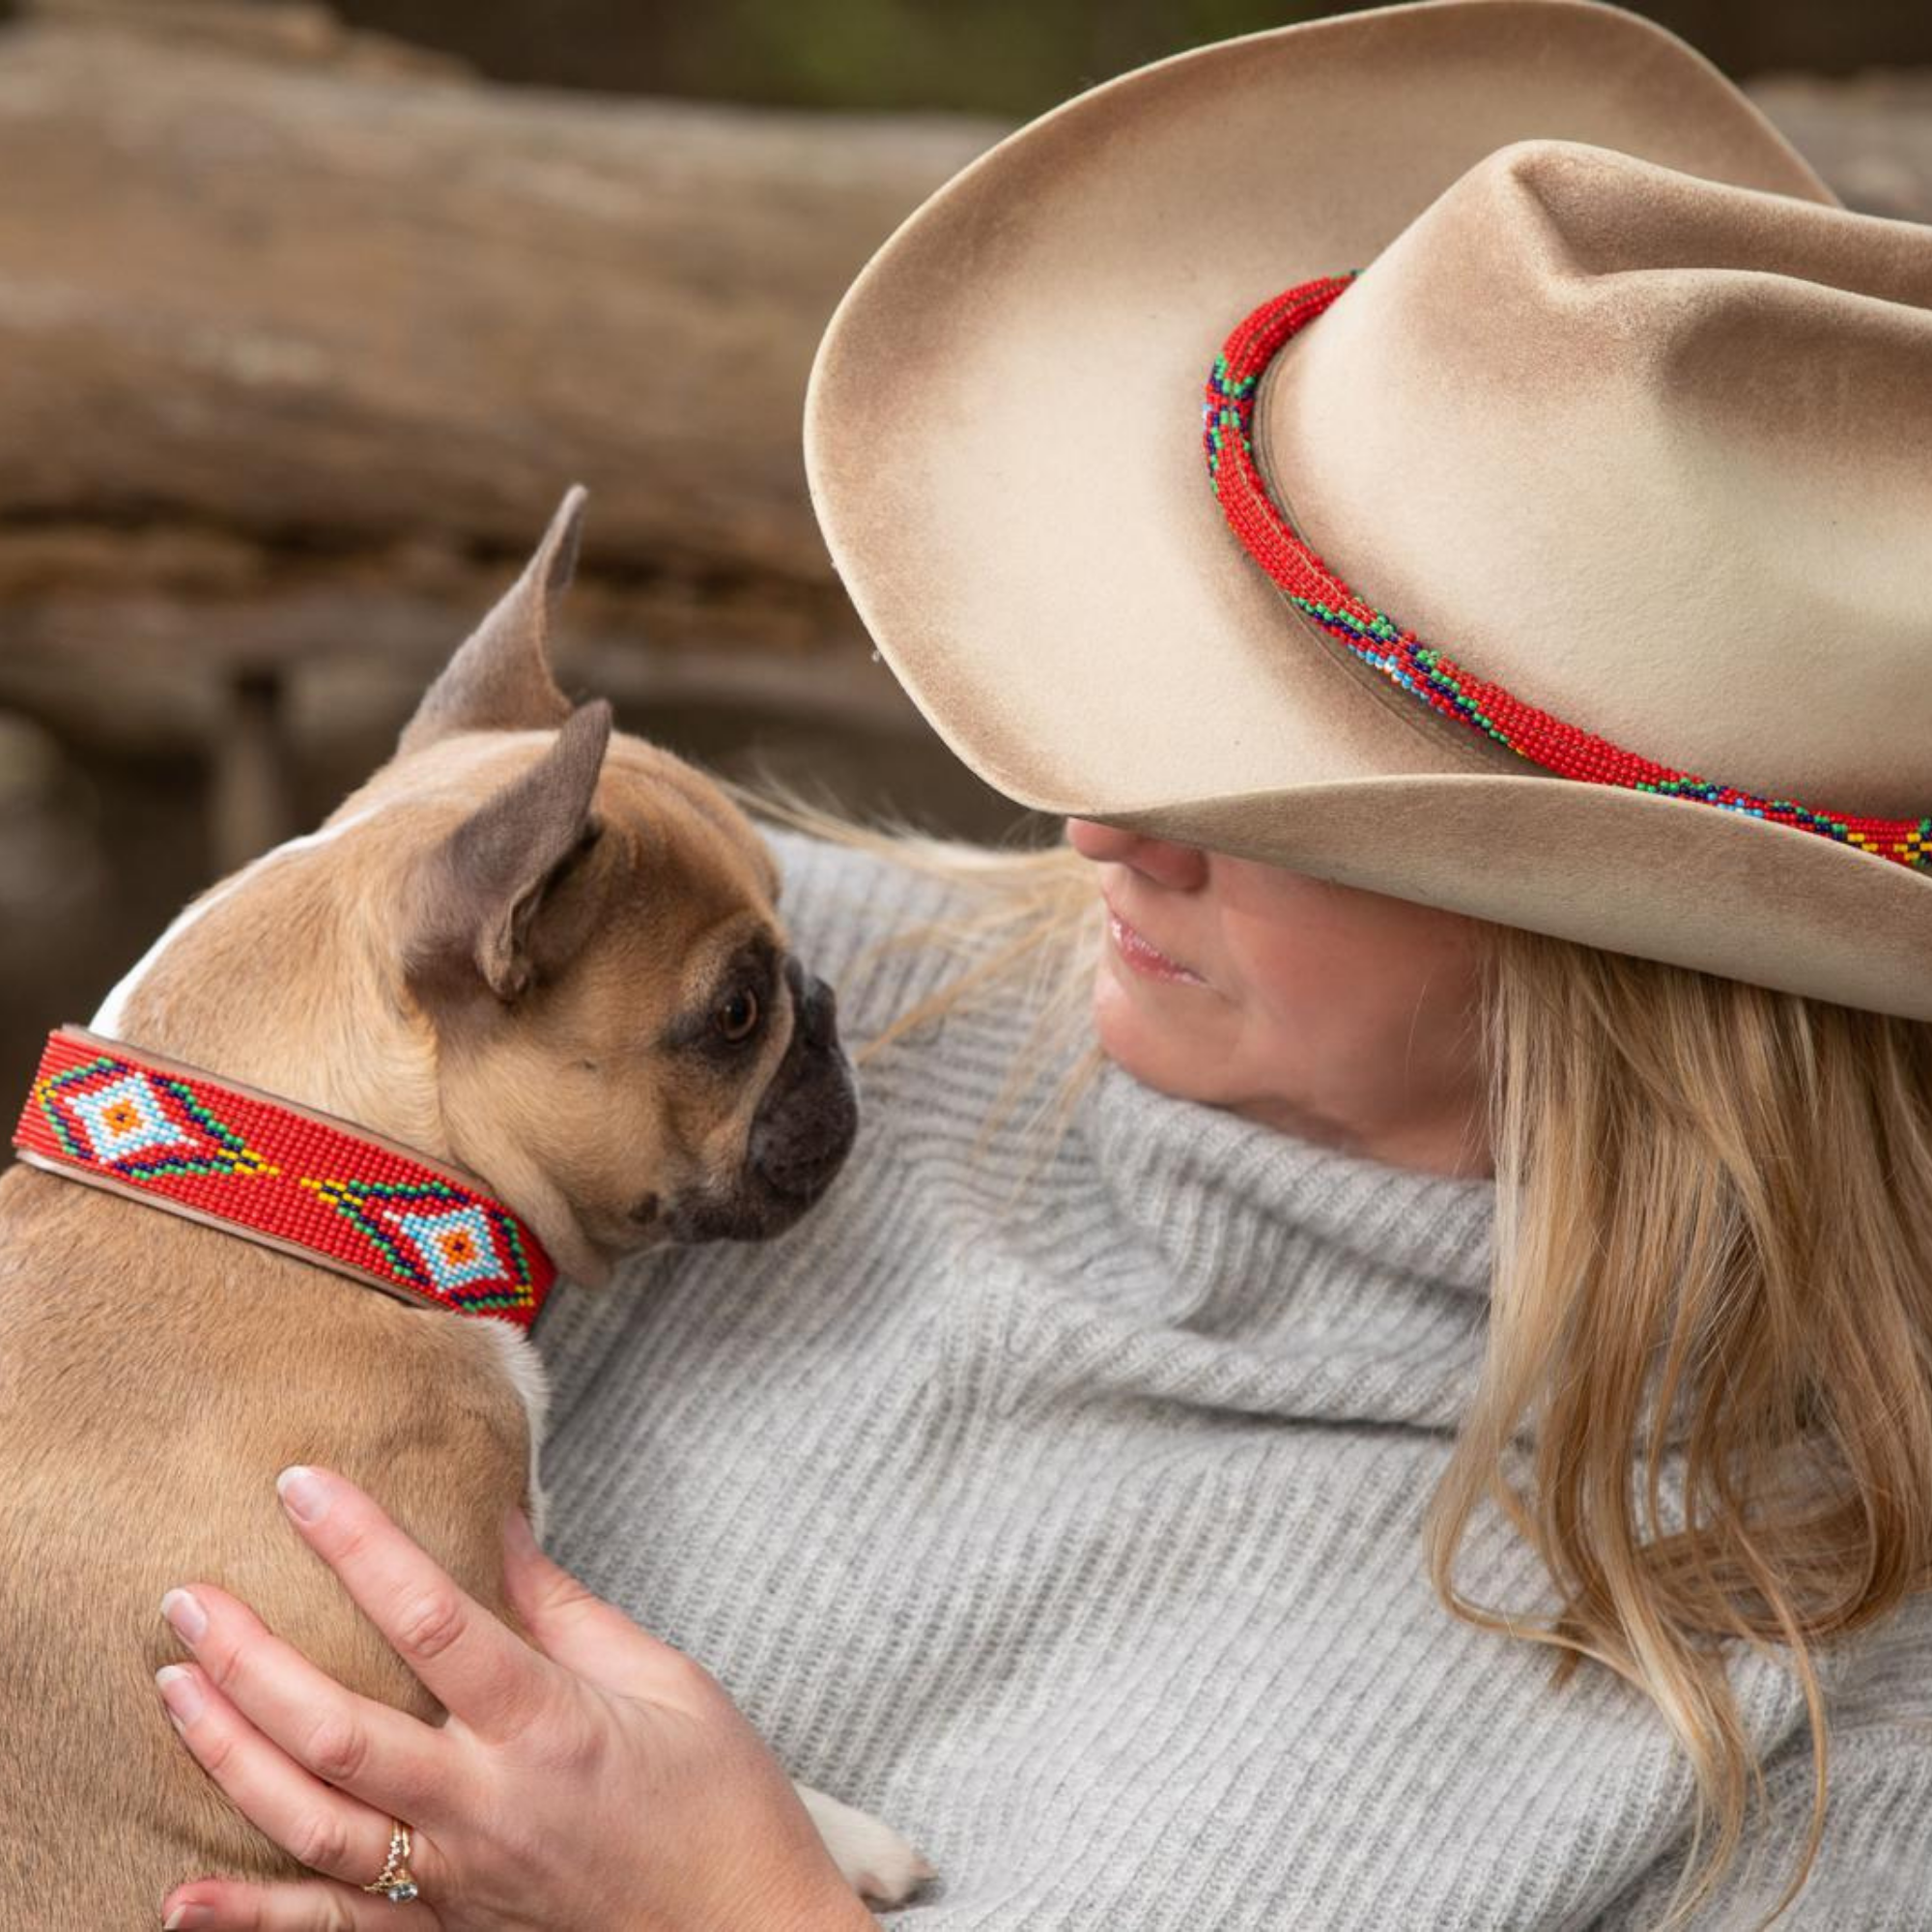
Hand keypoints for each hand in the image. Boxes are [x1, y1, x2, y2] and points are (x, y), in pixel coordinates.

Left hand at [153, 1466, 878, 1931]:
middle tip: (186, 1597)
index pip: (433, 1619)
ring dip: (230, 1756)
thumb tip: (496, 1522)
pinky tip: (179, 1897)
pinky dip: (250, 1918)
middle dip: (249, 1660)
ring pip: (313, 1827)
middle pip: (338, 1732)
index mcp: (550, 1724)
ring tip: (173, 1686)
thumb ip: (565, 1606)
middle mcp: (487, 1806)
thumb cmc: (720, 1801)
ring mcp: (455, 1883)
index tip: (302, 1485)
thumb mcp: (664, 1679)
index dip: (360, 1546)